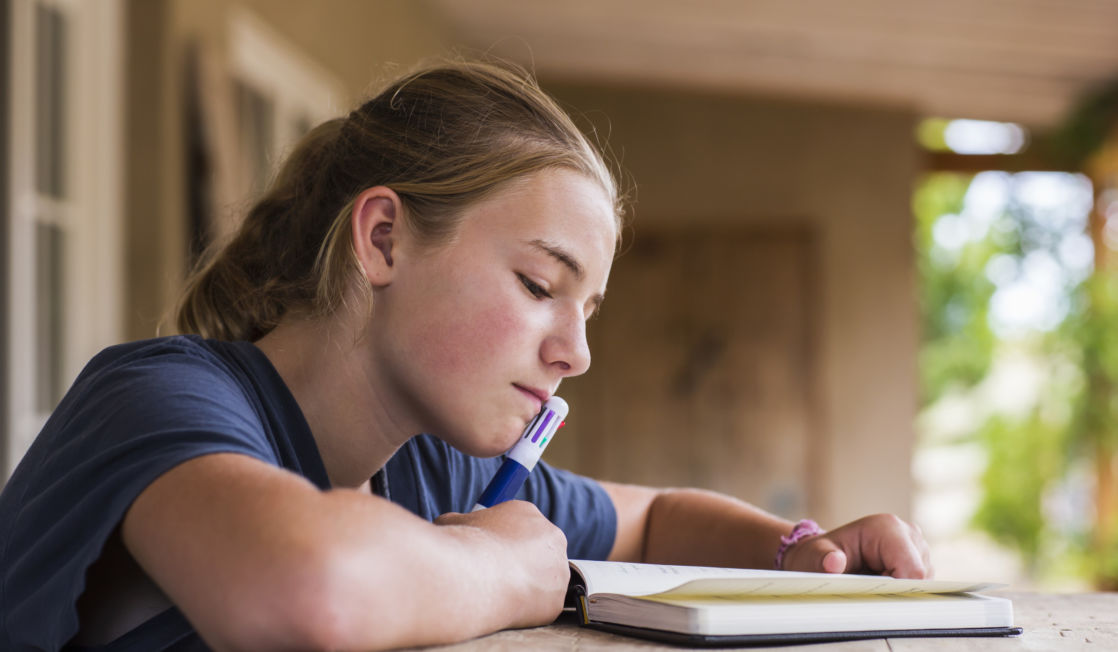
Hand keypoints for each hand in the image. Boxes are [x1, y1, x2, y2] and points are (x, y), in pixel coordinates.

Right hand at [436, 501, 568, 627]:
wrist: (472, 578)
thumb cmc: (462, 547)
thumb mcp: (453, 523)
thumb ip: (462, 523)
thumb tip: (453, 525)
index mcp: (527, 513)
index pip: (521, 526)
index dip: (505, 542)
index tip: (492, 553)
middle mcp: (551, 536)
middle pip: (539, 551)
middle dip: (522, 564)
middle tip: (497, 576)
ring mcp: (558, 569)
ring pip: (544, 580)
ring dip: (527, 586)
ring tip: (499, 592)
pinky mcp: (557, 600)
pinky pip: (543, 605)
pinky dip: (527, 609)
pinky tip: (507, 606)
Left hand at [779, 514, 931, 578]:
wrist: (824, 555)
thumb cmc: (821, 555)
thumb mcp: (816, 557)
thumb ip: (824, 560)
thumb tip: (833, 562)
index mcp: (887, 527)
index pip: (913, 569)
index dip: (898, 588)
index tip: (875, 593)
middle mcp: (907, 533)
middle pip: (920, 576)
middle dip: (898, 590)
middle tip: (868, 589)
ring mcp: (916, 546)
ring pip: (923, 581)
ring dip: (900, 590)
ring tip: (871, 583)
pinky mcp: (918, 558)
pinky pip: (921, 583)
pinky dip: (902, 590)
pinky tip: (881, 585)